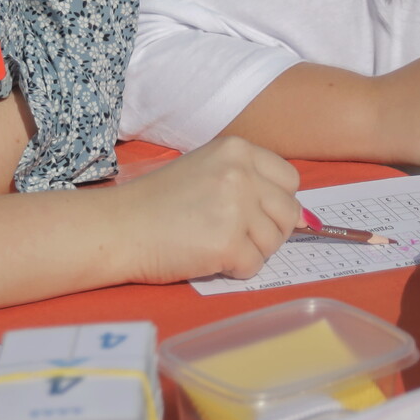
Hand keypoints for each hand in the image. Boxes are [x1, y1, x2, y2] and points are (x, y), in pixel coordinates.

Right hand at [115, 135, 301, 282]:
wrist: (117, 227)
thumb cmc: (157, 202)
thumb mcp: (206, 171)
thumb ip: (250, 182)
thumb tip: (302, 218)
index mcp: (238, 150)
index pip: (290, 180)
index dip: (275, 202)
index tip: (251, 213)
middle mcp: (242, 173)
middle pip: (289, 212)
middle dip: (268, 230)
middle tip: (233, 234)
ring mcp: (237, 208)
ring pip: (275, 242)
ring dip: (251, 251)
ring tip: (214, 244)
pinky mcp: (228, 243)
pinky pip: (255, 266)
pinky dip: (235, 269)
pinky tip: (208, 258)